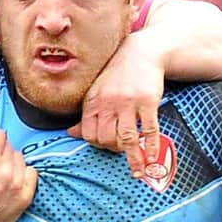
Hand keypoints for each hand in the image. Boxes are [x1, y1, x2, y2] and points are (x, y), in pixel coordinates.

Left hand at [68, 33, 162, 176]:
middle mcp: (108, 102)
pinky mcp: (148, 101)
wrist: (140, 53)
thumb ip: (86, 114)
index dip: (96, 144)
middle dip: (113, 150)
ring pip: (126, 138)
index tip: (105, 147)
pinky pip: (148, 130)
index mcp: (92, 101)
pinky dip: (150, 147)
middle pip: (106, 138)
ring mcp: (128, 102)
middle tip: (121, 152)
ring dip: (132, 157)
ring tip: (137, 169)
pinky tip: (151, 157)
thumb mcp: (95, 92)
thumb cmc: (115, 75)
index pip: (88, 133)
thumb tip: (70, 133)